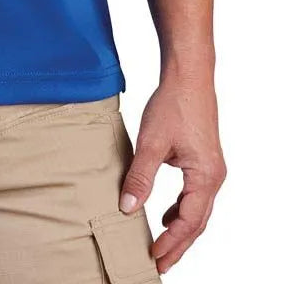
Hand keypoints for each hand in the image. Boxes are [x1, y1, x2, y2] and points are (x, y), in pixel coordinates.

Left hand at [119, 74, 225, 272]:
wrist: (188, 77)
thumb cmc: (173, 105)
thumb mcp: (152, 142)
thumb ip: (140, 176)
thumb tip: (127, 207)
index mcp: (205, 176)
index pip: (189, 221)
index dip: (171, 242)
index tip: (153, 257)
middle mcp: (213, 177)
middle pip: (197, 222)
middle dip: (178, 245)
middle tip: (159, 264)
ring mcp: (210, 169)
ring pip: (197, 210)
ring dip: (179, 229)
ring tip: (161, 246)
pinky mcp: (203, 160)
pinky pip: (194, 195)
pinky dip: (181, 210)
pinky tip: (164, 213)